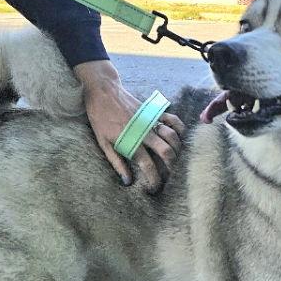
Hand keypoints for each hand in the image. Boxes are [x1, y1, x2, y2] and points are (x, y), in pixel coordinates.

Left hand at [75, 60, 184, 191]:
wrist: (103, 91)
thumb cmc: (100, 118)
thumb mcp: (103, 143)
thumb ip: (117, 163)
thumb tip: (127, 181)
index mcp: (131, 142)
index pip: (148, 166)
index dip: (154, 180)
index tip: (154, 189)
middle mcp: (145, 132)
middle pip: (167, 152)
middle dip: (171, 167)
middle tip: (169, 175)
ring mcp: (151, 120)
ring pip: (173, 137)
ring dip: (177, 151)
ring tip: (174, 160)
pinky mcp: (155, 111)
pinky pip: (173, 120)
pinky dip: (180, 129)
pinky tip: (179, 138)